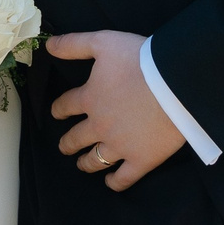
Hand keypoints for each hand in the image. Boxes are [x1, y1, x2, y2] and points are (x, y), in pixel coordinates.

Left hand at [46, 30, 186, 191]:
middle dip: (67, 143)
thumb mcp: (103, 42)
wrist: (175, 82)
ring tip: (81, 164)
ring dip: (85, 163)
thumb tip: (48, 46)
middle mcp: (99, 126)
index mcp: (90, 98)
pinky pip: (123, 178)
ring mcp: (119, 146)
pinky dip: (114, 182)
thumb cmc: (140, 59)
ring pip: (94, 161)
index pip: (66, 106)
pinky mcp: (140, 160)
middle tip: (64, 145)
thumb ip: (74, 44)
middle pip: (76, 138)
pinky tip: (110, 182)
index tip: (57, 112)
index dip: (59, 109)